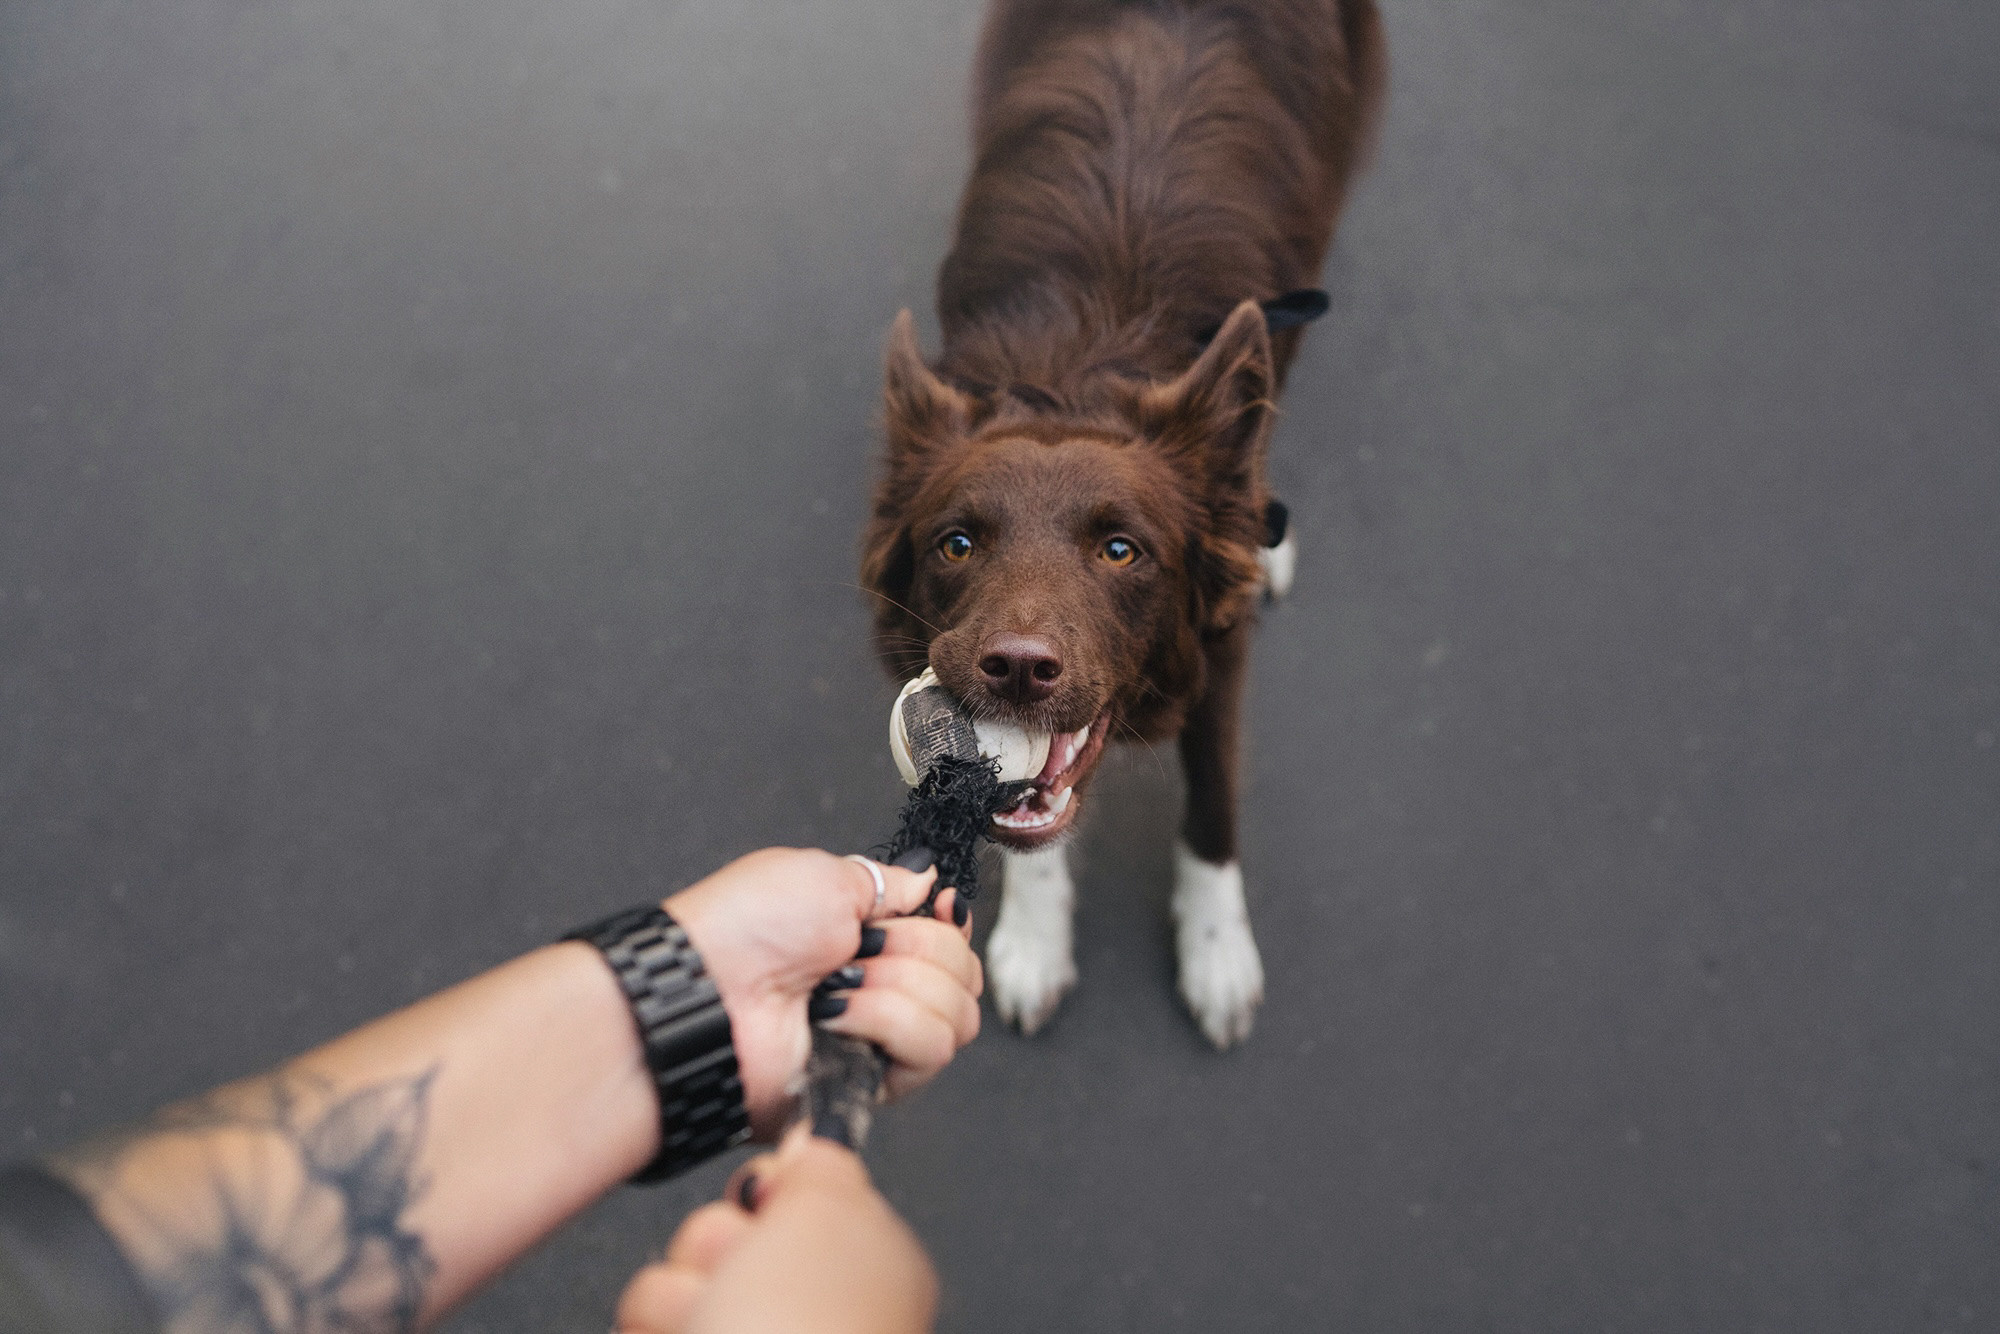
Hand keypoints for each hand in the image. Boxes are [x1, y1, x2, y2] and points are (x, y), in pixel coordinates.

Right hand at [614, 1130, 937, 1333]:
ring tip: (704, 1330)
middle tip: (736, 1284)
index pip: (787, 1198)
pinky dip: (652, 1332)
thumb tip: (810, 1146)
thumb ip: (823, 1164)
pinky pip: (641, 1327)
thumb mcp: (833, 1213)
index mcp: (864, 1269)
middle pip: (718, 1242)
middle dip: (708, 1252)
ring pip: (667, 1292)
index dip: (763, 1199)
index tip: (762, 1211)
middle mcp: (804, 1319)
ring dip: (670, 1302)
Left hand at [666, 848, 982, 1136]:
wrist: (707, 992)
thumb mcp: (824, 876)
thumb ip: (888, 881)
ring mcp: (878, 1039)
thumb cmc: (744, 929)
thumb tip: (928, 880)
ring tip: (839, 986)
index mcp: (867, 939)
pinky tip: (837, 1016)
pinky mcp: (873, 1083)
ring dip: (899, 987)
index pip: (951, 941)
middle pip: (964, 975)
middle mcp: (879, 990)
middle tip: (862, 949)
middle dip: (920, 949)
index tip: (941, 908)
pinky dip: (885, 1020)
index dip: (951, 925)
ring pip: (956, 1014)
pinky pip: (929, 1049)